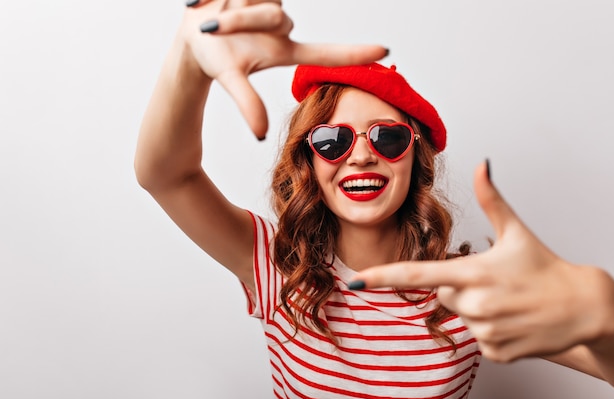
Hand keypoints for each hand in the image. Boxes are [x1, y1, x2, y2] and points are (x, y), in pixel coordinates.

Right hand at [182, 0, 387, 137]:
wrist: (191, 34)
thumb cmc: (214, 59)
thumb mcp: (229, 78)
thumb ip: (247, 103)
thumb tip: (261, 134)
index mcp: (285, 49)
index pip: (327, 53)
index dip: (354, 53)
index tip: (386, 50)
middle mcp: (283, 24)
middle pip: (275, 17)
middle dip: (244, 20)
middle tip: (216, 27)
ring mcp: (273, 4)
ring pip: (264, 1)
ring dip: (235, 8)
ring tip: (217, 14)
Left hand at [351, 161, 613, 362]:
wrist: (583, 308)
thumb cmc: (546, 267)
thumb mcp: (516, 231)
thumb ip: (492, 199)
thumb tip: (482, 164)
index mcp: (473, 274)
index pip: (418, 274)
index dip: (384, 277)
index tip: (358, 280)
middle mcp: (475, 305)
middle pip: (442, 296)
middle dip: (459, 288)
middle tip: (493, 283)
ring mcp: (485, 332)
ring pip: (460, 318)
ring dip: (476, 310)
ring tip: (506, 302)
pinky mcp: (495, 353)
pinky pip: (477, 339)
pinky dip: (490, 330)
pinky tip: (512, 321)